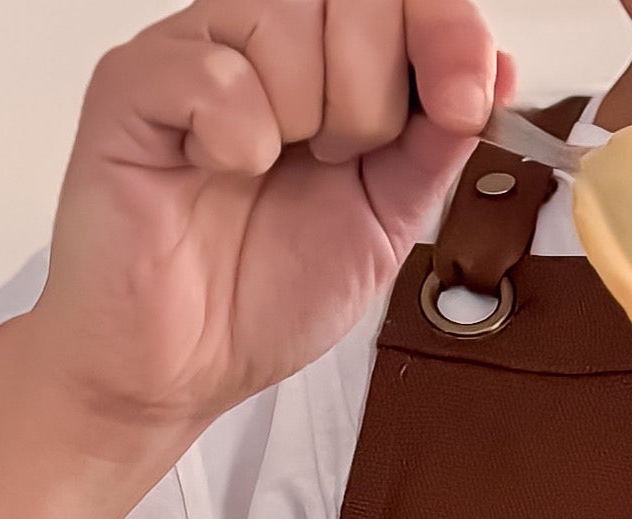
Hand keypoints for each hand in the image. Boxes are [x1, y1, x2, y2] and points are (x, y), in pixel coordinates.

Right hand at [9, 0, 507, 457]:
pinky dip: (237, 137)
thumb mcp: (384, 222)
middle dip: (372, 93)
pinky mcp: (134, 83)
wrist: (177, 370)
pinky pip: (214, 71)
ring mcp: (194, 50)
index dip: (443, 27)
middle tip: (336, 159)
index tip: (465, 98)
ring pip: (284, 15)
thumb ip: (436, 144)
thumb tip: (498, 70)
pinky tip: (217, 171)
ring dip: (303, 117)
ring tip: (270, 171)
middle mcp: (259, 38)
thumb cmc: (259, 296)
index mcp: (322, 60)